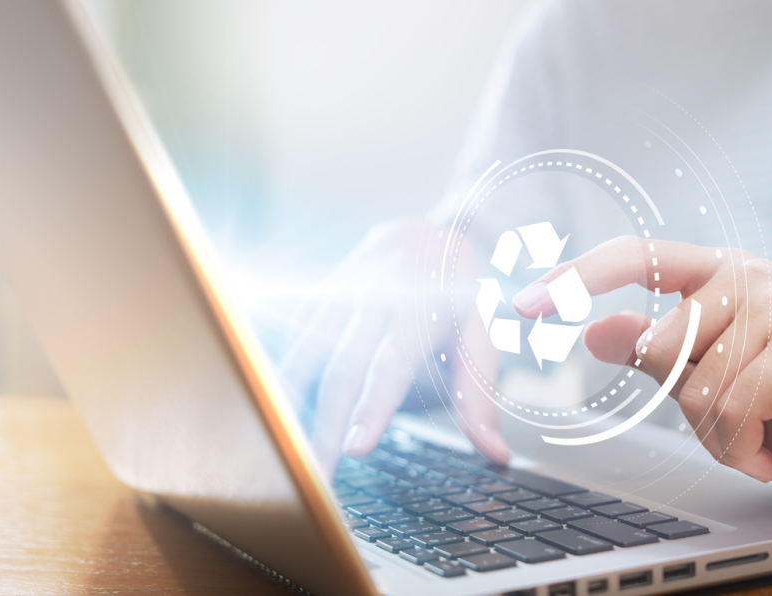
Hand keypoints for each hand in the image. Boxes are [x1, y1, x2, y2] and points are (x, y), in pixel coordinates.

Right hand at [279, 219, 509, 475]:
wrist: (419, 233)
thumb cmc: (454, 296)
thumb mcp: (478, 338)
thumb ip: (479, 396)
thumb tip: (497, 456)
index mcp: (419, 310)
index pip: (392, 366)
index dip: (373, 408)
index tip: (356, 449)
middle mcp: (373, 299)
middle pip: (342, 370)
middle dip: (326, 426)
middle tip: (318, 476)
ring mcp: (338, 294)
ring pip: (306, 355)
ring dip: (292, 407)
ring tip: (285, 455)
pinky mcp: (313, 295)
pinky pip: (292, 342)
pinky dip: (281, 380)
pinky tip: (274, 417)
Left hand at [514, 236, 771, 508]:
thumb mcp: (703, 383)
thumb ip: (652, 354)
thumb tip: (593, 329)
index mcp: (715, 275)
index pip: (633, 256)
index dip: (576, 276)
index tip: (524, 302)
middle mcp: (747, 277)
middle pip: (662, 343)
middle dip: (686, 405)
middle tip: (731, 422)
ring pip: (695, 384)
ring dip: (717, 434)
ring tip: (755, 436)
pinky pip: (734, 406)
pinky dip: (741, 447)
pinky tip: (769, 448)